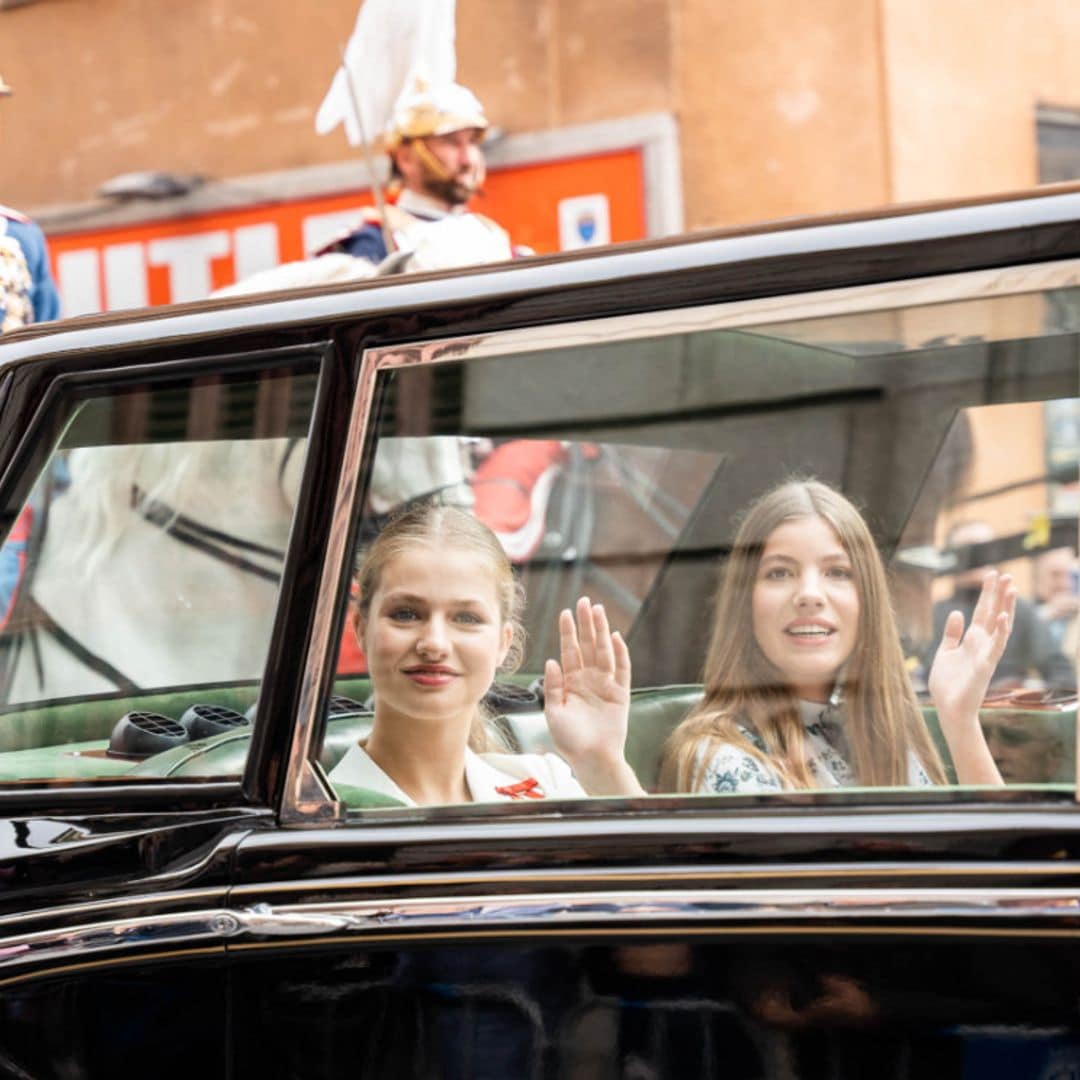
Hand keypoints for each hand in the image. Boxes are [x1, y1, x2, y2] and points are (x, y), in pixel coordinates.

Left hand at [544, 597, 642, 795]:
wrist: (591, 759)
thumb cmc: (569, 740)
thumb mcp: (553, 713)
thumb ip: (552, 687)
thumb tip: (551, 660)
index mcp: (571, 682)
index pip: (569, 651)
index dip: (568, 632)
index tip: (565, 612)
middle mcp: (588, 679)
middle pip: (588, 645)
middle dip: (586, 624)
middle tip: (584, 601)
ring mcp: (605, 684)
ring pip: (604, 651)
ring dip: (602, 631)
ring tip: (599, 611)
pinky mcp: (621, 693)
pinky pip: (622, 669)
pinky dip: (621, 653)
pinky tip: (617, 636)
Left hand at [928, 570, 1015, 729]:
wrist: (949, 709)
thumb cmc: (948, 684)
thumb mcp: (945, 652)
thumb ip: (952, 633)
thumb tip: (958, 612)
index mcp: (972, 641)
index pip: (982, 612)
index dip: (987, 594)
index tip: (990, 575)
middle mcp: (982, 644)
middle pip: (993, 614)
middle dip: (999, 595)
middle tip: (1006, 574)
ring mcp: (986, 654)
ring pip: (1000, 627)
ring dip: (1006, 608)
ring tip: (1011, 588)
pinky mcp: (985, 666)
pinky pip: (996, 647)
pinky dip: (1000, 632)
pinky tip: (1002, 616)